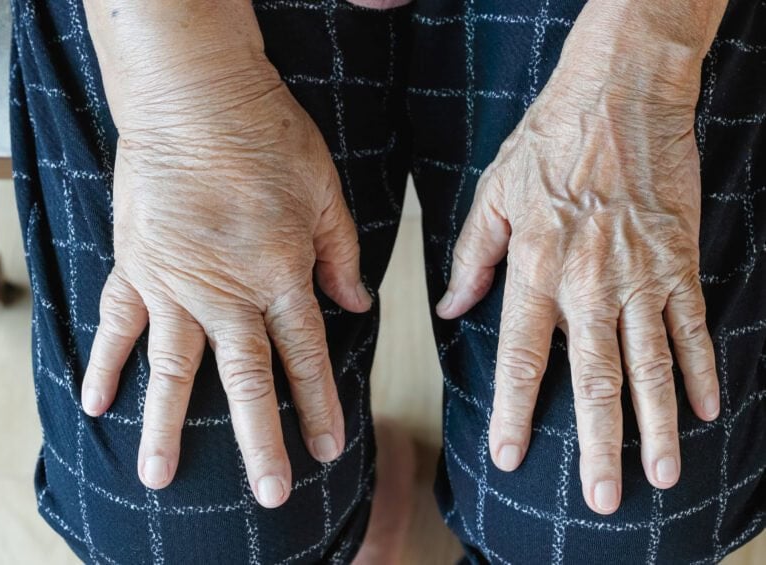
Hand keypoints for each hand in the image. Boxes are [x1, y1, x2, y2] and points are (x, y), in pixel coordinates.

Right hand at [79, 55, 370, 506]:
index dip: (319, 405)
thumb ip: (340, 254)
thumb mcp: (325, 191)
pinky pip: (117, 324)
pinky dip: (105, 364)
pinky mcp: (135, 265)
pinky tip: (93, 403)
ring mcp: (175, 284)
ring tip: (161, 478)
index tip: (328, 449)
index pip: (306, 355)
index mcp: (282, 274)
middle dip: (261, 441)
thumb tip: (357, 304)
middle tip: (271, 493)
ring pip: (176, 369)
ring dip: (170, 426)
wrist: (195, 96)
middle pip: (248, 380)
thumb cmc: (267, 135)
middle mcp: (228, 293)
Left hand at [437, 21, 720, 513]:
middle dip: (598, 445)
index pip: (522, 359)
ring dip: (657, 426)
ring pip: (651, 365)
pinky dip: (702, 371)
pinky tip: (707, 411)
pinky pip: (694, 327)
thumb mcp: (493, 196)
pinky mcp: (679, 261)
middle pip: (594, 379)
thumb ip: (472, 259)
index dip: (515, 412)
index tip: (510, 455)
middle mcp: (590, 283)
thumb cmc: (548, 142)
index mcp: (536, 270)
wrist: (619, 94)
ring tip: (662, 474)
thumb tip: (449, 309)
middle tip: (601, 497)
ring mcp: (641, 276)